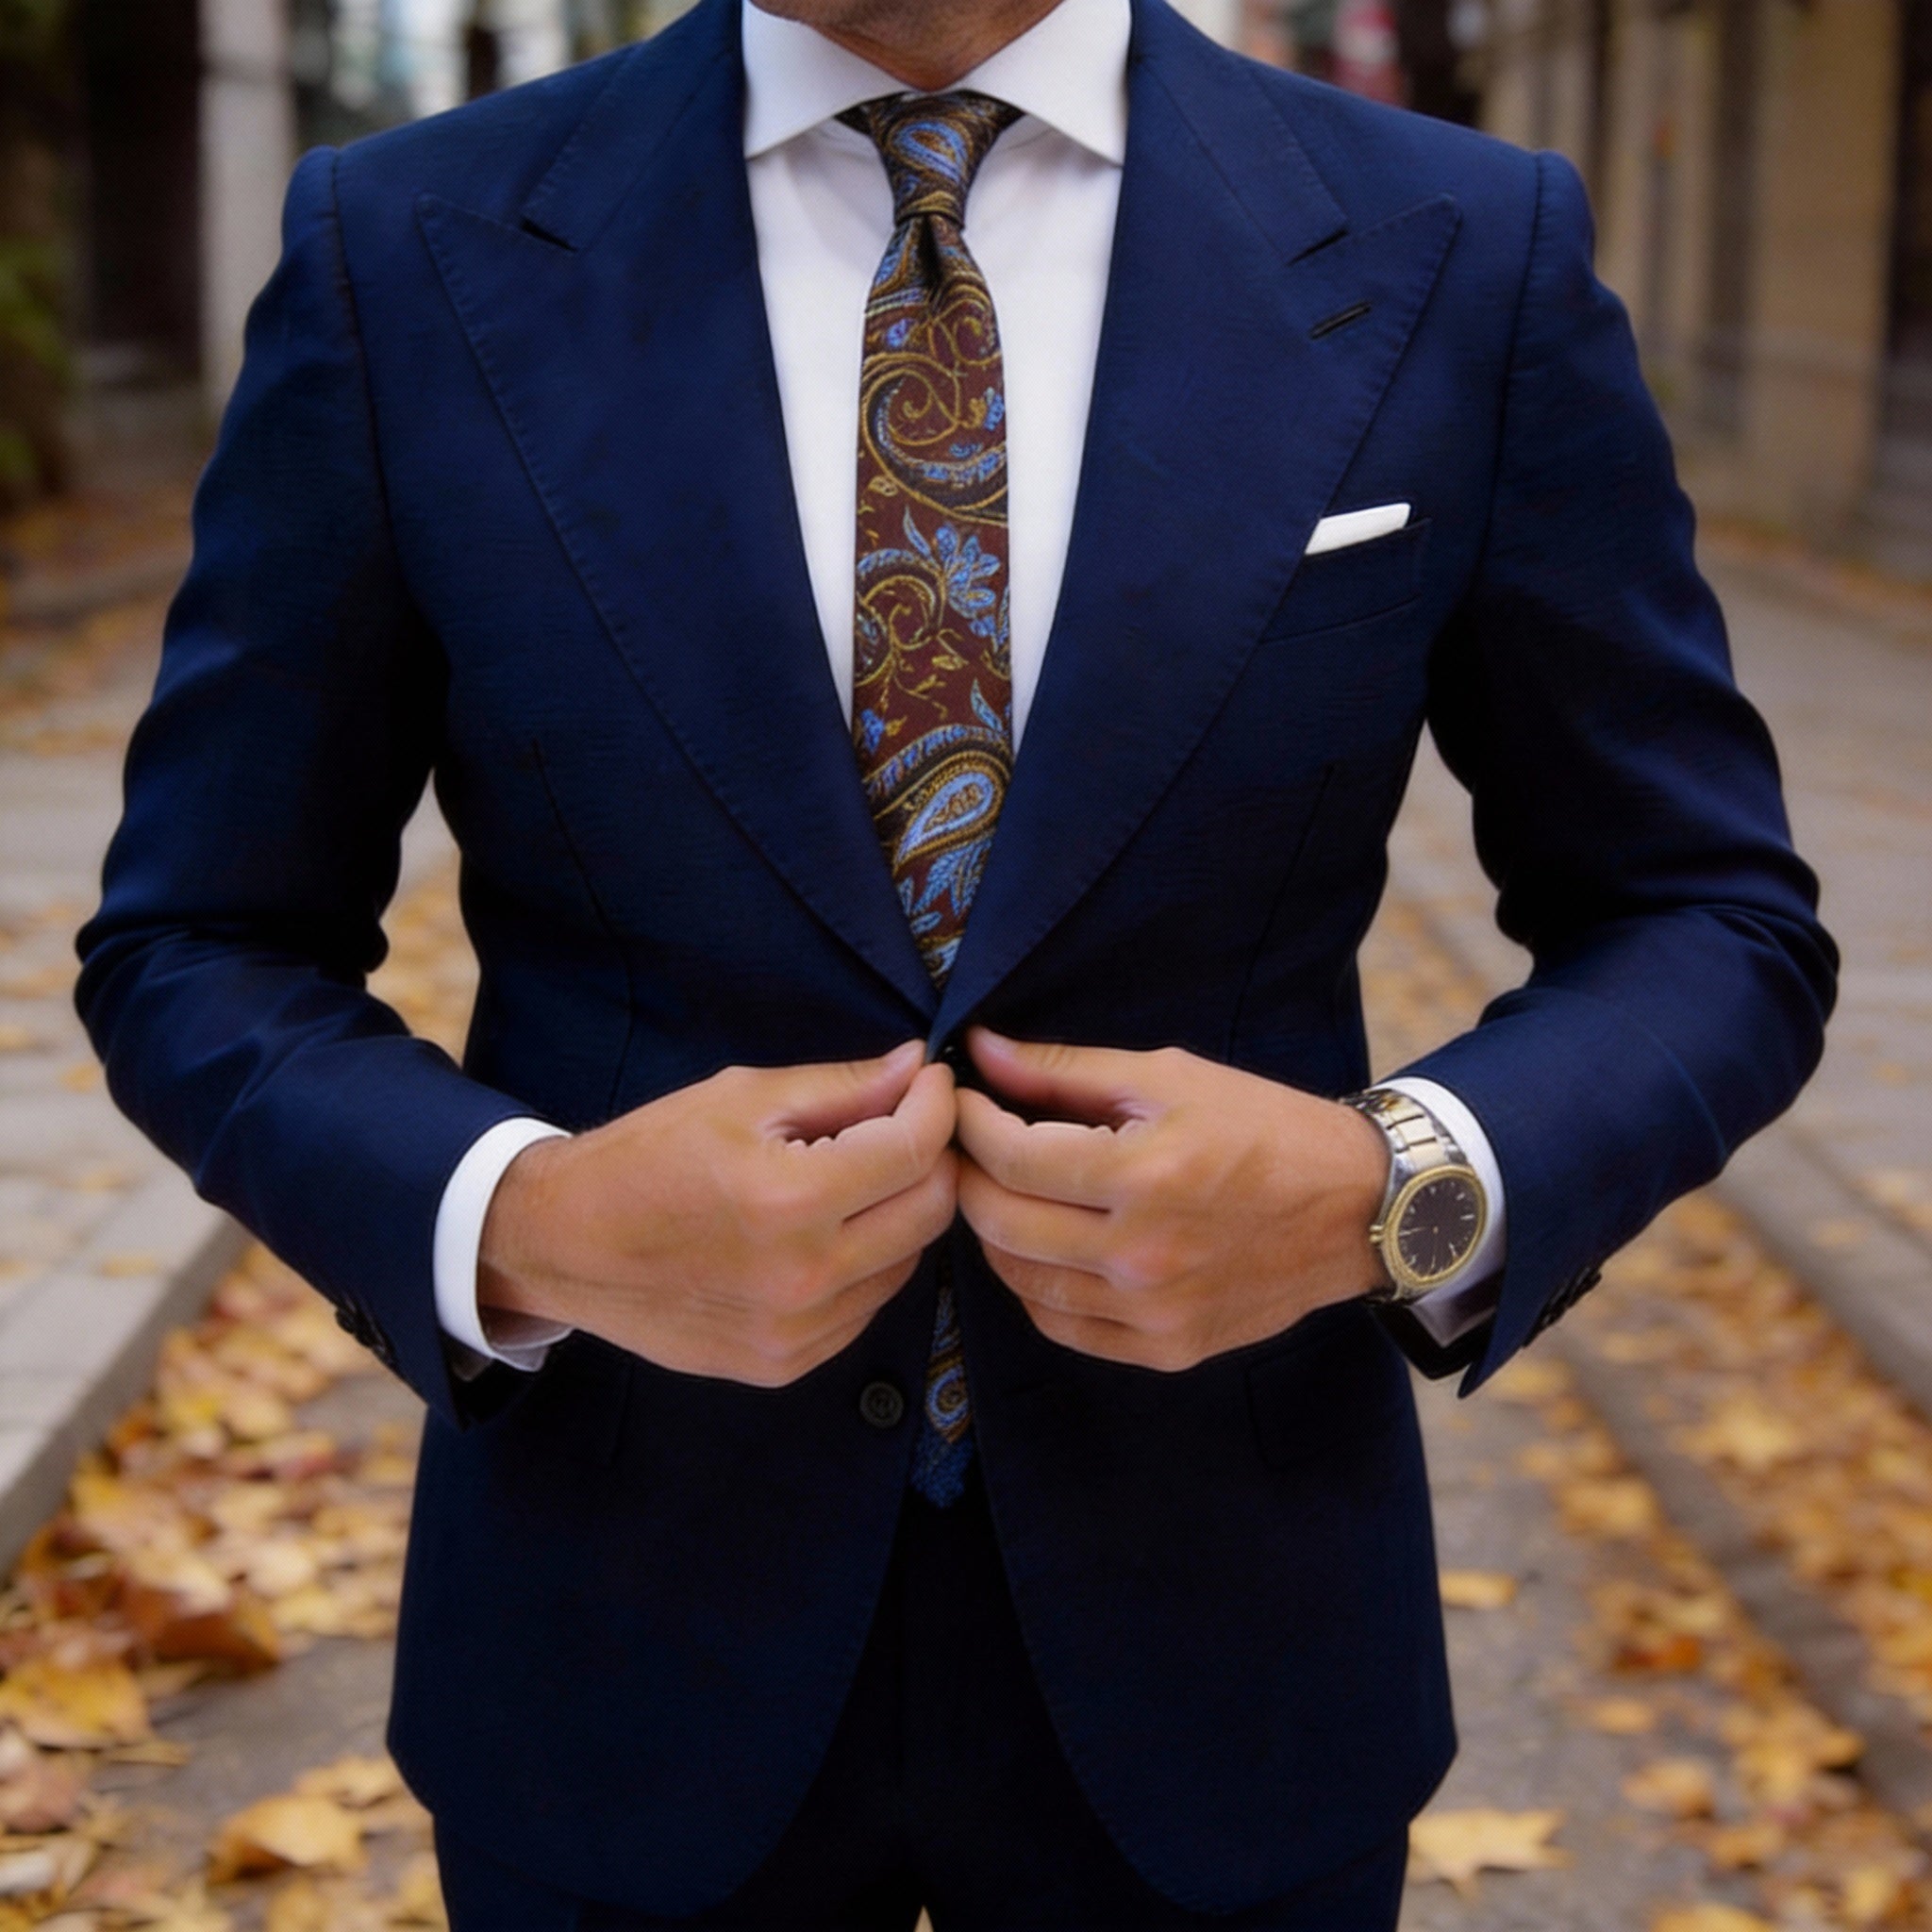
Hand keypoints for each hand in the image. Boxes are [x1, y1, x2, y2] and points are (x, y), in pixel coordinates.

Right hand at [478, 1042, 957, 1385]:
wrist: (564, 1244)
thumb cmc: (647, 1157)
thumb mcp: (741, 1098)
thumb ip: (841, 1086)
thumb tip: (917, 1066)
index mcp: (789, 1200)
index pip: (914, 1151)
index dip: (936, 1105)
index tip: (930, 1081)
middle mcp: (803, 1277)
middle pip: (930, 1212)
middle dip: (932, 1157)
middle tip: (905, 1124)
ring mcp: (797, 1332)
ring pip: (907, 1263)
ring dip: (901, 1212)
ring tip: (859, 1176)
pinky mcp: (785, 1364)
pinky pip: (865, 1307)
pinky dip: (866, 1263)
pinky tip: (827, 1231)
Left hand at [954, 1030, 1389, 1369]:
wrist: (1359, 1209)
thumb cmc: (1265, 1128)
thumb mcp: (1170, 1077)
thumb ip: (1065, 1071)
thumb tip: (981, 1051)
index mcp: (1144, 1175)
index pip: (1009, 1156)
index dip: (968, 1122)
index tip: (961, 1100)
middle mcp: (1142, 1255)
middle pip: (1000, 1222)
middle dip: (968, 1175)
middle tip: (968, 1144)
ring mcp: (1152, 1312)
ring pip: (1020, 1280)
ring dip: (994, 1231)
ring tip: (1004, 1190)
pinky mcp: (1165, 1349)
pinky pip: (1061, 1325)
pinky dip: (1035, 1285)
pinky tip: (1045, 1245)